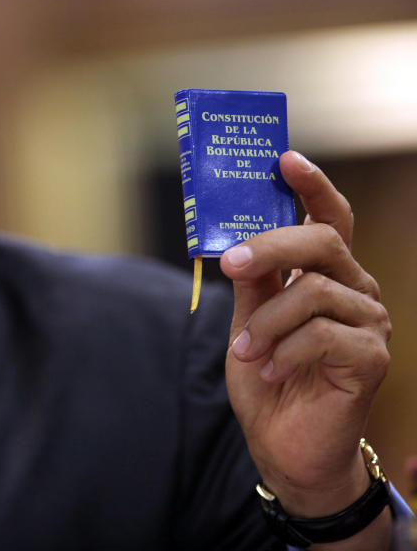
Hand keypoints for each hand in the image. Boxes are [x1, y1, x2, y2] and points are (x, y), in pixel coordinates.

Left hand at [220, 151, 391, 538]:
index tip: (284, 158)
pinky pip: (323, 335)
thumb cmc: (268, 379)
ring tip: (245, 351)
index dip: (311, 186)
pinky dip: (285, 352)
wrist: (285, 445)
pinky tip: (271, 371)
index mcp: (325, 275)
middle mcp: (354, 289)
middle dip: (272, 246)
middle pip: (322, 242)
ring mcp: (369, 321)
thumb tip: (238, 242)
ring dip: (267, 322)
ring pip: (314, 291)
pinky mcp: (372, 356)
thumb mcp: (248, 323)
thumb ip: (252, 284)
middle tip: (232, 262)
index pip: (327, 220)